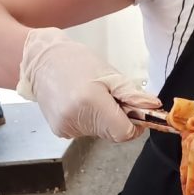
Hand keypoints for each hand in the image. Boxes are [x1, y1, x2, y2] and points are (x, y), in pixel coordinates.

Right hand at [17, 27, 160, 141]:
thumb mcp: (110, 74)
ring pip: (100, 133)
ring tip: (91, 97)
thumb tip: (153, 107)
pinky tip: (80, 103)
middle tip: (110, 98)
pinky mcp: (60, 131)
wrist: (40, 60)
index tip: (135, 113)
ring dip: (103, 119)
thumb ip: (133, 95)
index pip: (124, 133)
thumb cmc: (76, 62)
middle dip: (118, 119)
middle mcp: (77, 119)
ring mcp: (66, 127)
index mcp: (92, 103)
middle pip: (113, 133)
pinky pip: (86, 131)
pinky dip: (89, 120)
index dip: (134, 126)